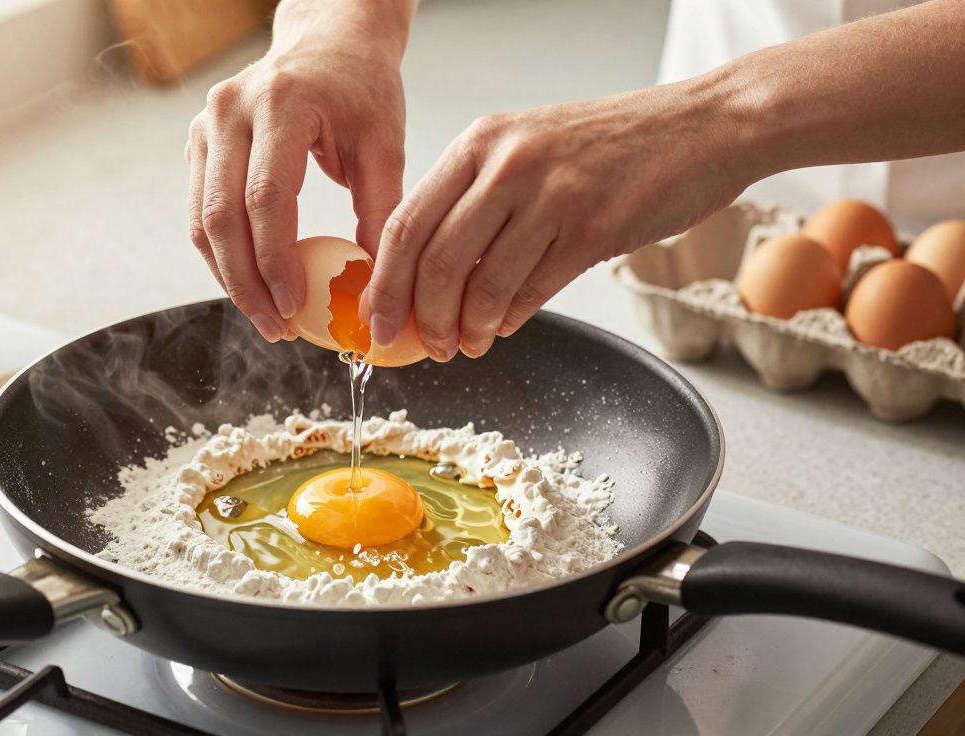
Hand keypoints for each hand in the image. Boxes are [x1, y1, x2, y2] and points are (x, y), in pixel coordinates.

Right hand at [186, 0, 413, 341]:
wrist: (328, 43)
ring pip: (202, 221)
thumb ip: (382, 211)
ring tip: (265, 317)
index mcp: (280, 104)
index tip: (295, 305)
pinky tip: (251, 285)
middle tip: (277, 327)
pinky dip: (223, 255)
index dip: (275, 261)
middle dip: (247, 284)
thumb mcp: (384, 144)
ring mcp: (207, 126)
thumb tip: (379, 284)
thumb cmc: (360, 88)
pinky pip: (201, 212)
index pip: (265, 198)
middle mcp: (231, 112)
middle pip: (222, 217)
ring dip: (229, 278)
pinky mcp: (199, 143)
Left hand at [363, 84, 754, 359]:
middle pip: (432, 261)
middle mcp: (506, 164)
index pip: (405, 222)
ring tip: (468, 345)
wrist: (701, 127)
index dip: (383, 283)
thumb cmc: (612, 145)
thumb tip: (425, 275)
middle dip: (420, 317)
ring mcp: (550, 196)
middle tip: (424, 346)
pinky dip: (511, 320)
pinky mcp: (592, 229)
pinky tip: (507, 325)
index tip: (377, 320)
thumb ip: (476, 200)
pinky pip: (532, 292)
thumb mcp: (527, 150)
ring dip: (468, 329)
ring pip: (480, 285)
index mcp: (480, 143)